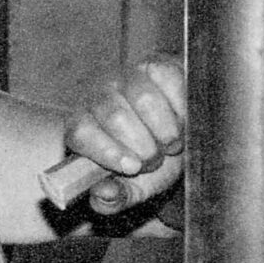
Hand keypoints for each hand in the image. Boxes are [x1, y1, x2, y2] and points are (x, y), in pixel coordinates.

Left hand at [60, 55, 185, 212]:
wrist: (182, 139)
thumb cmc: (149, 163)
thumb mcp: (133, 188)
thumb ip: (115, 198)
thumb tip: (103, 194)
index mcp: (82, 126)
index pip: (81, 131)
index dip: (106, 150)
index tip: (133, 167)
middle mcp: (98, 95)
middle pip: (115, 116)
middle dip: (144, 147)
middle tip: (155, 160)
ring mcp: (126, 75)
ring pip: (144, 99)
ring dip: (165, 130)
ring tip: (170, 144)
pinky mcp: (155, 64)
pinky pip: (169, 82)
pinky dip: (182, 110)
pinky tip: (182, 121)